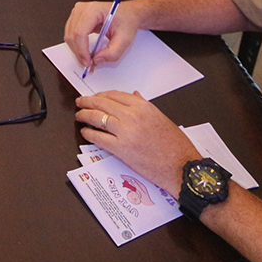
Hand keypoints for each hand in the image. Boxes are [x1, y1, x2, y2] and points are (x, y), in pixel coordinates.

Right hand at [64, 0, 140, 67]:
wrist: (128, 13)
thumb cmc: (127, 20)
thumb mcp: (125, 39)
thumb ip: (113, 52)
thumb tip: (97, 60)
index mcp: (93, 9)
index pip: (80, 32)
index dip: (82, 50)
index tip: (88, 62)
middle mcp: (82, 9)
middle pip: (72, 35)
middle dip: (79, 53)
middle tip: (89, 65)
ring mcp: (77, 13)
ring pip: (69, 37)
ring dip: (77, 51)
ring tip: (88, 60)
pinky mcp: (76, 19)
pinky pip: (71, 35)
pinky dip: (77, 47)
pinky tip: (86, 53)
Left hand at [75, 91, 200, 195]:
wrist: (181, 166)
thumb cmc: (176, 145)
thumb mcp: (161, 118)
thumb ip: (144, 105)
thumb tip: (134, 95)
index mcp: (144, 107)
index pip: (115, 95)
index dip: (101, 95)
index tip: (95, 97)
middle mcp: (133, 116)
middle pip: (102, 103)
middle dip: (87, 102)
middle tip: (80, 102)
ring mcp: (125, 132)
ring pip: (97, 118)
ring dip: (84, 115)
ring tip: (80, 115)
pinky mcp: (121, 149)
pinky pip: (98, 138)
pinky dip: (89, 134)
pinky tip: (85, 133)